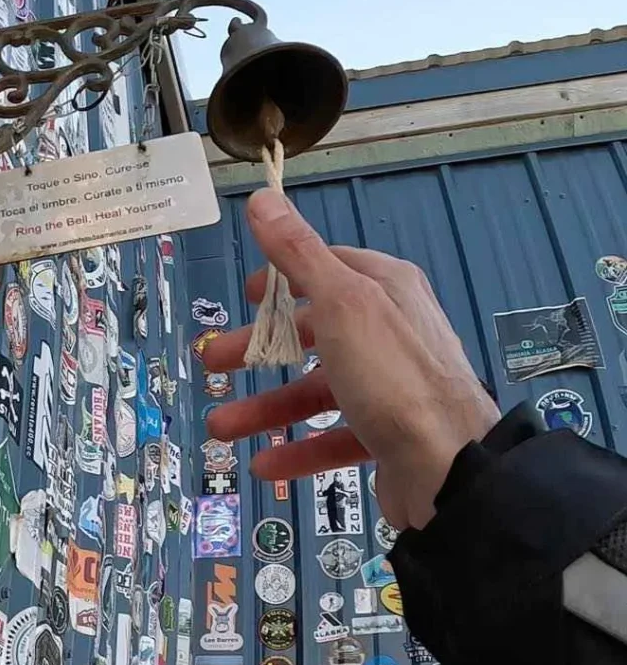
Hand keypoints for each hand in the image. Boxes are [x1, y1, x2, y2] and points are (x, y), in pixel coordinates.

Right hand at [203, 189, 500, 530]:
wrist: (450, 467)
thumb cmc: (391, 374)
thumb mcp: (341, 302)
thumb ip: (299, 252)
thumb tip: (263, 197)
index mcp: (385, 289)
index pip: (328, 269)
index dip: (283, 279)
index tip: (246, 295)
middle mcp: (391, 332)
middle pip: (314, 333)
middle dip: (259, 350)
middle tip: (213, 363)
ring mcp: (392, 386)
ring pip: (317, 390)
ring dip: (267, 408)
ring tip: (221, 427)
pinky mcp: (389, 435)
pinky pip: (335, 437)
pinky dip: (298, 449)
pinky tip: (263, 464)